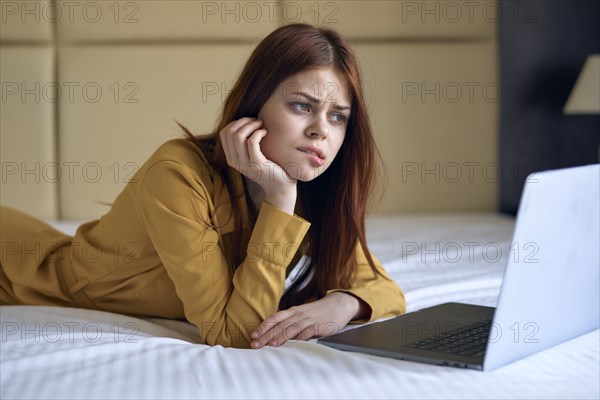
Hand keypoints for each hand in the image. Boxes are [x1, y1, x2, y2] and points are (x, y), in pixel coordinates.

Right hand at [219, 117, 296, 213]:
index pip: (224, 133)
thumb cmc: (268, 167)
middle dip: (243, 121)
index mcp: (231, 158)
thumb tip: (244, 121)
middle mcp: (234, 162)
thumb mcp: (251, 156)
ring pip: (239, 135)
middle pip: (230, 132)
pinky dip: (258, 132)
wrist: (280, 186)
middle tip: (257, 121)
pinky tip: (265, 132)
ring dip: (251, 125)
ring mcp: (244, 164)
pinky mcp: (256, 164)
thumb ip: (244, 144)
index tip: (249, 122)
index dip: (236, 122)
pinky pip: (252, 141)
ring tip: (261, 124)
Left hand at [249, 292, 366, 347]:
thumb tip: (274, 336)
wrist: (338, 304)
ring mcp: (309, 320)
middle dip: (266, 335)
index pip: (274, 318)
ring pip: (292, 328)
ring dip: (281, 336)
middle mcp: (298, 314)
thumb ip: (290, 323)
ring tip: (271, 345)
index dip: (263, 327)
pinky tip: (294, 344)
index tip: (253, 336)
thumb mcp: (301, 314)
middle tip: (255, 345)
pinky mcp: (320, 325)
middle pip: (280, 325)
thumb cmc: (317, 312)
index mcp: (292, 311)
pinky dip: (301, 337)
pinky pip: (309, 332)